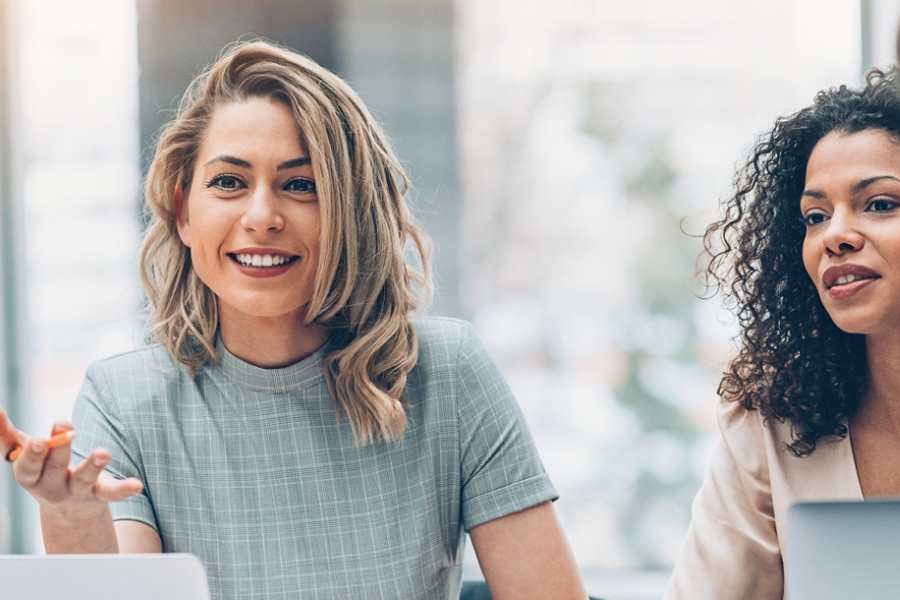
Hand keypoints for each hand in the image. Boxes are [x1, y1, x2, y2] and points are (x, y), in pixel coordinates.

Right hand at [0, 408, 143, 523]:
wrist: (68, 514)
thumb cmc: (42, 472)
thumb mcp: (23, 457)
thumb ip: (7, 436)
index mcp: (31, 478)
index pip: (27, 469)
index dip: (31, 455)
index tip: (38, 439)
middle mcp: (52, 487)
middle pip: (55, 469)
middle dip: (59, 449)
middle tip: (64, 424)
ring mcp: (78, 493)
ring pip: (84, 480)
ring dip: (93, 465)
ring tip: (103, 452)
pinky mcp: (100, 495)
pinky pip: (113, 494)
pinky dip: (124, 489)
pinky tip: (137, 485)